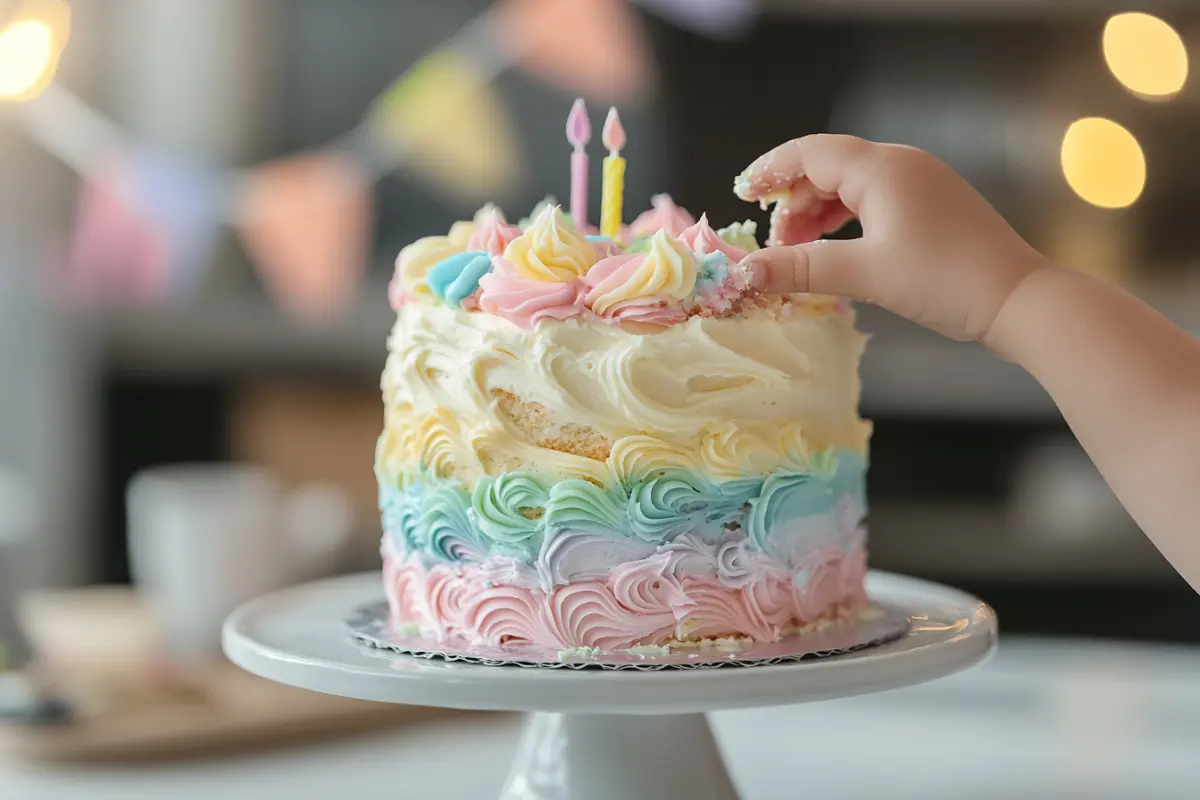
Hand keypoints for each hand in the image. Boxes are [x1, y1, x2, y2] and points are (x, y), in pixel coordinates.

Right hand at [736, 134, 1048, 343]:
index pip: (809, 153)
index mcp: (882, 168)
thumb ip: (801, 269)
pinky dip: (845, 220)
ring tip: (798, 253)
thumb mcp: (865, 274)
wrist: (1018, 299)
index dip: (770, 171)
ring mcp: (920, 182)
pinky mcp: (931, 204)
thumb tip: (745, 273)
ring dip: (817, 215)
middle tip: (773, 246)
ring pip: (850, 185)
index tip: (742, 197)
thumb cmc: (944, 280)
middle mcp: (900, 164)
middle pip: (827, 166)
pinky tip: (835, 250)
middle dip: (792, 202)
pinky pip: (873, 199)